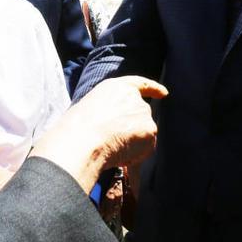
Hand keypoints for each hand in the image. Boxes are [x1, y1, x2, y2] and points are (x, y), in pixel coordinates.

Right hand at [31, 76, 166, 193]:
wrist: (82, 140)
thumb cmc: (77, 130)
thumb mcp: (90, 110)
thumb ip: (109, 113)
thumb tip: (116, 129)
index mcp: (115, 87)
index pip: (140, 85)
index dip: (153, 89)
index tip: (164, 93)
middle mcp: (133, 97)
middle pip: (141, 116)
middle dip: (134, 131)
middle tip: (115, 145)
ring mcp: (143, 112)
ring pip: (144, 134)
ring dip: (132, 145)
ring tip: (111, 150)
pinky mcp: (150, 129)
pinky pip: (145, 149)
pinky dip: (135, 156)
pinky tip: (119, 156)